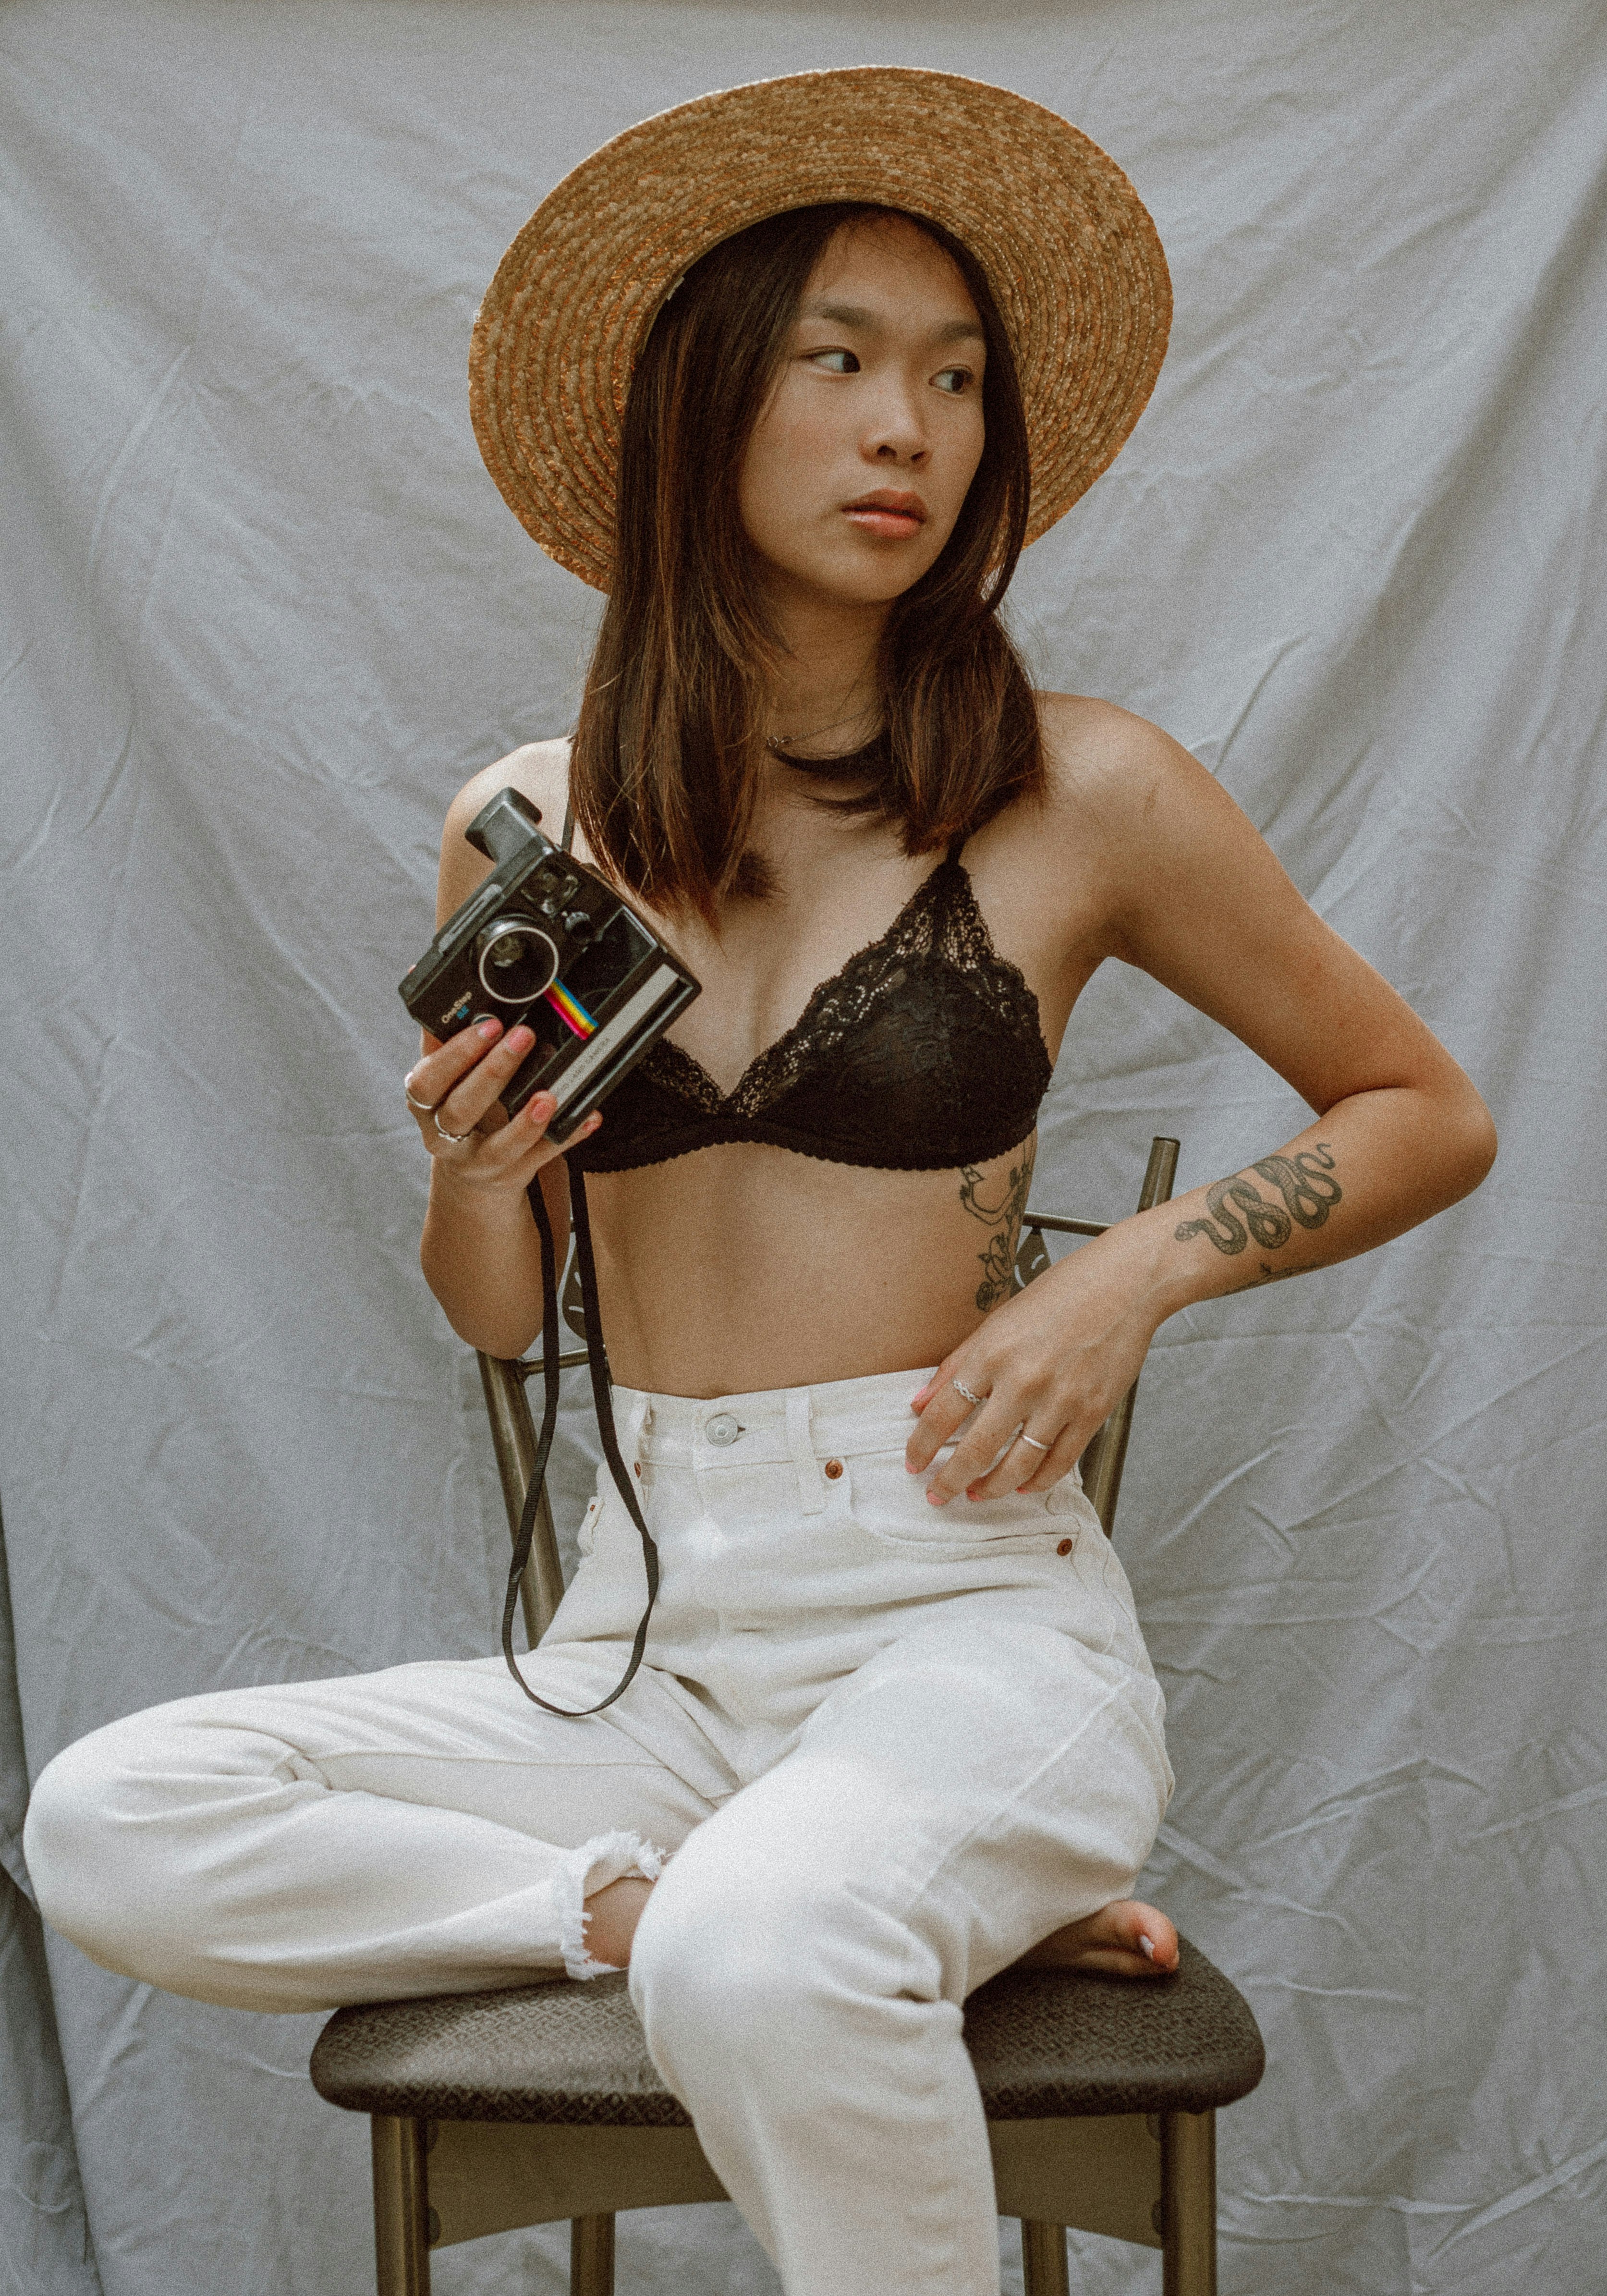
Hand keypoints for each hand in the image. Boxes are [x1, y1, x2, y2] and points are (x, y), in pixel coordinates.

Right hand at [403, 1018, 597, 1193]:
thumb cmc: (457, 1108)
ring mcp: (477, 1162)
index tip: (489, 1025)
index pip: (428, 1080)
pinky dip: (565, 1137)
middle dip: (492, 1073)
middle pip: (461, 1109)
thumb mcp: (444, 1075)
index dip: (456, 1054)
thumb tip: (418, 972)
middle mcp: (444, 1136)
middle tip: (523, 1037)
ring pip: (498, 1147)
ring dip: (525, 1121)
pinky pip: (541, 1159)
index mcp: (425, 1102)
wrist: (471, 1175)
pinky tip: (587, 1118)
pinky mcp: (510, 1176)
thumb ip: (441, 1034)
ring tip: (549, 1094)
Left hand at [904, 1234, 1160, 1504]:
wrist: (1125, 1284)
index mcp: (993, 1352)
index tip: (913, 1462)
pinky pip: (1059, 1462)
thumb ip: (958, 1362)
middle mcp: (1024, 1380)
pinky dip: (1037, 1481)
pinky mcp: (1093, 1413)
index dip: (922, 1444)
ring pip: (1018, 1466)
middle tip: (937, 1495)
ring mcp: (1061, 1400)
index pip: (944, 1412)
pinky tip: (1022, 1485)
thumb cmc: (1061, 1295)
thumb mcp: (998, 1320)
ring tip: (976, 1495)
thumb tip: (921, 1402)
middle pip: (976, 1449)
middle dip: (950, 1480)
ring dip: (991, 1488)